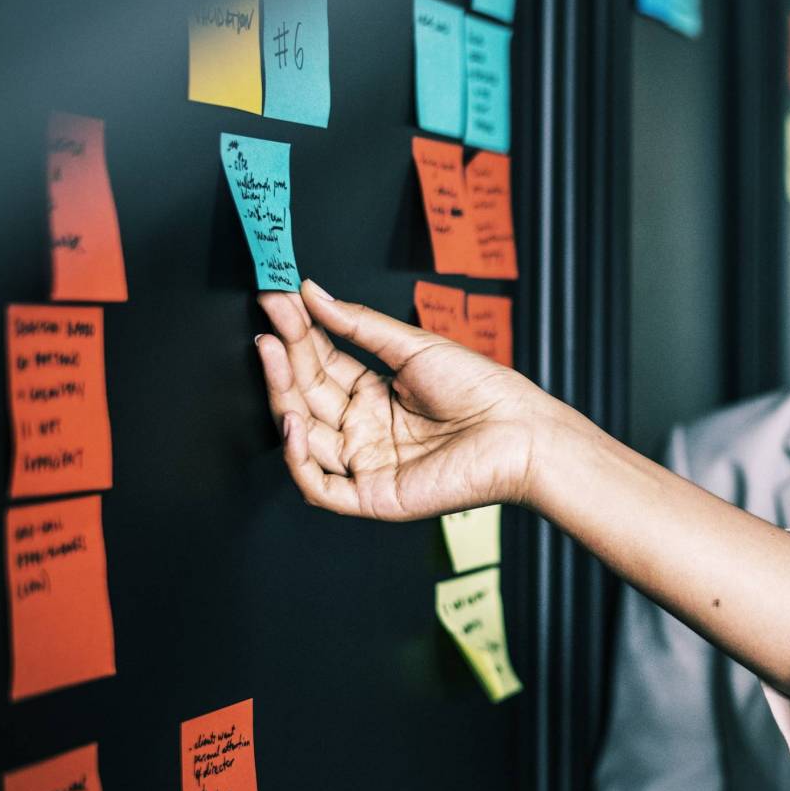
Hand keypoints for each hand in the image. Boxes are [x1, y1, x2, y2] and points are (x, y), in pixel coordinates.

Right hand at [254, 280, 557, 520]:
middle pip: (308, 397)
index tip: (276, 299)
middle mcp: (365, 431)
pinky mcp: (374, 497)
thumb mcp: (414, 347)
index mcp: (376, 397)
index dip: (297, 335)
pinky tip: (292, 421)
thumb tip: (314, 293)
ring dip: (282, 397)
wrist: (521, 431)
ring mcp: (367, 465)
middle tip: (267, 324)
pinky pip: (320, 487)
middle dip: (284, 359)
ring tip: (273, 355)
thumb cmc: (483, 390)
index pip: (322, 365)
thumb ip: (359, 325)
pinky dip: (298, 459)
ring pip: (304, 438)